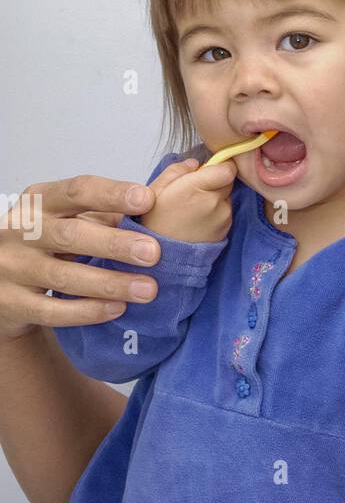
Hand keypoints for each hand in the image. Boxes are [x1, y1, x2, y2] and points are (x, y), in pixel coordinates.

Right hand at [0, 155, 200, 344]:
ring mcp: (12, 268)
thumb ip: (109, 211)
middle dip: (115, 244)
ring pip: (63, 276)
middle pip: (70, 234)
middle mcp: (20, 231)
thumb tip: (170, 193)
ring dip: (109, 283)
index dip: (111, 194)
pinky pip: (52, 312)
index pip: (75, 191)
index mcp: (38, 202)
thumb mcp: (68, 219)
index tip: (147, 199)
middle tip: (154, 253)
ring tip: (148, 289)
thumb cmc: (45, 244)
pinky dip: (87, 311)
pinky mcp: (12, 304)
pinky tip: (117, 309)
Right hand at [137, 157, 237, 243]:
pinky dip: (217, 212)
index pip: (228, 168)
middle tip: (196, 191)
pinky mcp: (226, 230)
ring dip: (216, 198)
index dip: (220, 166)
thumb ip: (177, 169)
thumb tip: (196, 163)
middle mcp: (215, 202)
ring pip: (227, 197)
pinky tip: (200, 220)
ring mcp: (223, 217)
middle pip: (228, 181)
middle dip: (216, 181)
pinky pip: (226, 213)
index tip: (209, 170)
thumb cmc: (156, 221)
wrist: (163, 255)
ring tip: (195, 209)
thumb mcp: (157, 189)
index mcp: (197, 187)